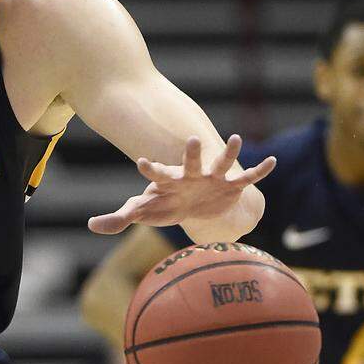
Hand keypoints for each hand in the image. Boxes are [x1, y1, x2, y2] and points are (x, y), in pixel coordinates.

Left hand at [87, 135, 274, 237]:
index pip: (156, 174)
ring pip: (221, 163)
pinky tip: (272, 162)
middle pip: (189, 163)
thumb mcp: (143, 212)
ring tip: (236, 137)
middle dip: (191, 153)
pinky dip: (260, 171)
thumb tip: (91, 225)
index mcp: (168, 182)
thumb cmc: (164, 205)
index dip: (150, 169)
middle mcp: (190, 175)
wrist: (195, 207)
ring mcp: (212, 178)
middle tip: (192, 139)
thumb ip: (118, 218)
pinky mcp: (231, 186)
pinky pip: (247, 178)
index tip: (141, 163)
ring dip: (228, 152)